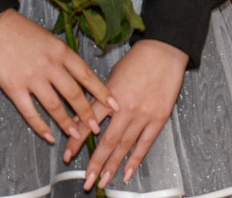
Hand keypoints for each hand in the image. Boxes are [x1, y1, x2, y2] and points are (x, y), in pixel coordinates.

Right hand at [0, 9, 110, 148]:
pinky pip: (30, 111)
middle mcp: (50, 66)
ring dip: (66, 122)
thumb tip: (77, 74)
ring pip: (54, 106)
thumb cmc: (21, 30)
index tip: (114, 104)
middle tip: (96, 127)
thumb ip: (62, 56)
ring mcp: (32, 78)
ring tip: (75, 134)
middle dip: (86, 113)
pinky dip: (40, 126)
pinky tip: (48, 135)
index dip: (101, 92)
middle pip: (73, 94)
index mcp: (61, 51)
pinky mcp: (14, 87)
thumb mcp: (49, 38)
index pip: (86, 75)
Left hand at [82, 38, 185, 188]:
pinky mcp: (159, 117)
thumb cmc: (137, 60)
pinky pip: (145, 143)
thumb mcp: (111, 76)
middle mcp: (126, 108)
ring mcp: (144, 114)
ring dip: (112, 166)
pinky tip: (127, 172)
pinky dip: (135, 159)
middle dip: (95, 163)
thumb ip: (99, 100)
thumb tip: (84, 120)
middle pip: (107, 141)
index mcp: (111, 95)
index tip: (67, 156)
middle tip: (87, 181)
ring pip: (124, 146)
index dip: (76, 141)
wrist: (165, 50)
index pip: (89, 123)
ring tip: (103, 181)